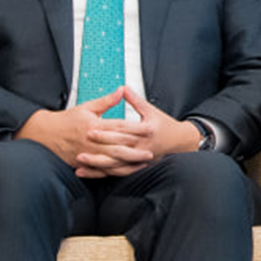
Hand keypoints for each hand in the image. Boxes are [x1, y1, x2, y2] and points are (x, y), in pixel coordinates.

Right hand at [18, 88, 143, 175]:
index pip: (118, 128)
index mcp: (94, 125)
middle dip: (135, 151)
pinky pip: (102, 170)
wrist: (45, 133)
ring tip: (142, 164)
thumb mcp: (87, 107)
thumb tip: (122, 90)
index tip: (150, 130)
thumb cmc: (67, 119)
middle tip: (150, 152)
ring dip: (128, 164)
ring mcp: (87, 154)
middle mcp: (91, 141)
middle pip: (117, 147)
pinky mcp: (83, 163)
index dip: (136, 130)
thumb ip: (107, 101)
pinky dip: (115, 172)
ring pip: (112, 162)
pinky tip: (126, 171)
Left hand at [74, 87, 201, 176]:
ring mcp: (139, 158)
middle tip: (81, 144)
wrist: (179, 142)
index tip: (90, 129)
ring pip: (116, 163)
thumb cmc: (164, 125)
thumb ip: (135, 100)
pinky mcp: (137, 165)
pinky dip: (103, 173)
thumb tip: (123, 88)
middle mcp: (142, 146)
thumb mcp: (151, 110)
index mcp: (146, 130)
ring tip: (81, 160)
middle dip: (99, 146)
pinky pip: (118, 171)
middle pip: (117, 147)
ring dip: (97, 163)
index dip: (105, 130)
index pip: (123, 130)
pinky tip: (89, 172)